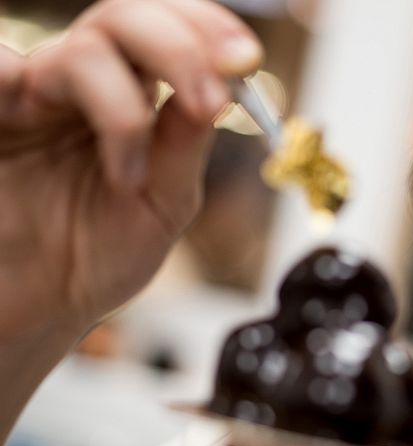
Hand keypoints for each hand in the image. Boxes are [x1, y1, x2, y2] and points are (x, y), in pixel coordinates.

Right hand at [0, 0, 261, 347]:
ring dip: (124, 111)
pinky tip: (53, 128)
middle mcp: (80, 83)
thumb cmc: (98, 254)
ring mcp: (31, 95)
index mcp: (130, 95)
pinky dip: (24, 82)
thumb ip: (186, 145)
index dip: (207, 30)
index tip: (246, 58)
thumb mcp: (163, 204)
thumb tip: (222, 86)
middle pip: (126, 18)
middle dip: (179, 50)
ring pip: (81, 51)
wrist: (39, 307)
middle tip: (209, 102)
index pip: (168, 30)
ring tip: (128, 179)